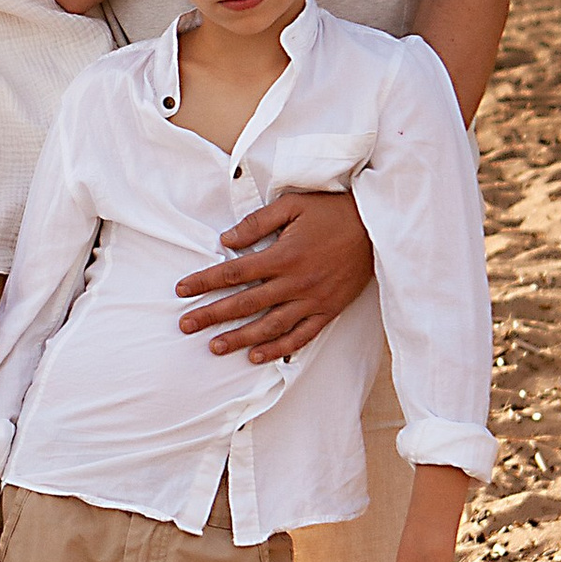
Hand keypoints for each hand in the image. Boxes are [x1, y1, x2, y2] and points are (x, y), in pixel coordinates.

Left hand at [175, 186, 373, 357]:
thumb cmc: (333, 212)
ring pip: (270, 326)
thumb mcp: (293, 205)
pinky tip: (258, 356)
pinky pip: (301, 336)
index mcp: (284, 255)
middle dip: (212, 315)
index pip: (234, 273)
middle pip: (245, 304)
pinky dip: (279, 348)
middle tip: (186, 325)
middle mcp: (296, 282)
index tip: (182, 290)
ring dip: (240, 338)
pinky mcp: (329, 310)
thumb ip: (258, 222)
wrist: (378, 228)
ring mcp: (313, 300)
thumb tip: (227, 239)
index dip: (205, 282)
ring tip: (215, 347)